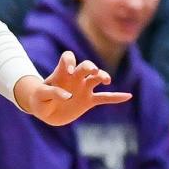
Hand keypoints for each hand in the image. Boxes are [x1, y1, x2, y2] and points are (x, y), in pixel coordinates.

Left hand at [14, 51, 131, 125]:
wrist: (45, 111)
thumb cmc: (40, 100)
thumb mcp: (40, 97)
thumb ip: (50, 93)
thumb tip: (66, 96)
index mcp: (62, 73)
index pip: (68, 58)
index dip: (70, 61)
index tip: (69, 71)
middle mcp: (76, 78)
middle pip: (87, 66)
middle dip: (91, 66)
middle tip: (93, 72)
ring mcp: (84, 88)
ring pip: (97, 78)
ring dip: (103, 76)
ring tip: (106, 81)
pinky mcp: (89, 101)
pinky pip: (105, 98)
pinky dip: (116, 97)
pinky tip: (128, 96)